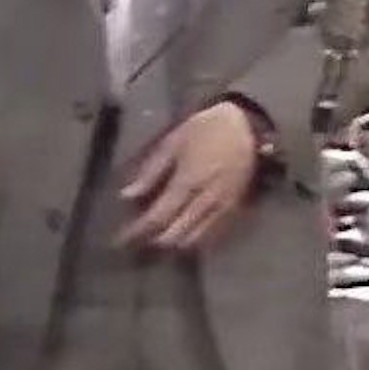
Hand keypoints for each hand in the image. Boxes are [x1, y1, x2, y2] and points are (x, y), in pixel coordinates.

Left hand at [118, 101, 259, 251]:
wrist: (246, 127)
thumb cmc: (205, 129)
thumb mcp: (172, 143)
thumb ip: (151, 172)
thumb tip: (127, 196)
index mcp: (186, 182)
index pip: (158, 217)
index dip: (138, 231)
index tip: (122, 239)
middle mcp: (204, 201)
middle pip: (175, 235)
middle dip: (153, 241)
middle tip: (137, 238)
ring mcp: (221, 209)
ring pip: (194, 240)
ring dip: (173, 243)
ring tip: (157, 237)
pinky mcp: (234, 211)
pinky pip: (212, 236)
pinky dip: (194, 240)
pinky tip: (183, 234)